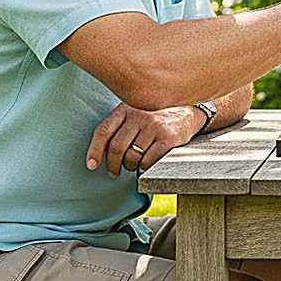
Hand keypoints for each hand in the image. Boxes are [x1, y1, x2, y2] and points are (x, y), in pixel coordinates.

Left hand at [86, 102, 204, 176]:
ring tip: (133, 165)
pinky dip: (144, 167)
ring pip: (131, 157)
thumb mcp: (136, 111)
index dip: (94, 151)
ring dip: (130, 167)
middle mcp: (139, 114)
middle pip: (116, 148)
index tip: (92, 166)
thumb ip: (119, 125)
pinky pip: (147, 162)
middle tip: (114, 172)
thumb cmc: (156, 116)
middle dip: (112, 165)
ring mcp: (154, 125)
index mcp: (127, 107)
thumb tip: (98, 155)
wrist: (188, 112)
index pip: (103, 131)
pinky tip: (147, 162)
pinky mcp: (167, 138)